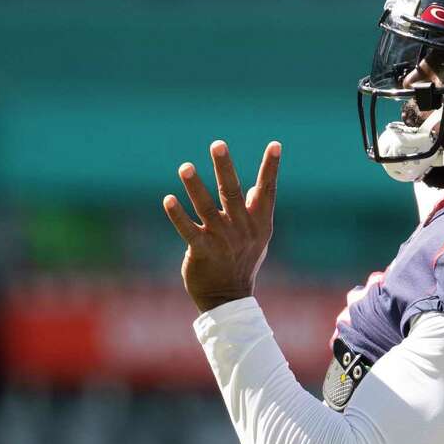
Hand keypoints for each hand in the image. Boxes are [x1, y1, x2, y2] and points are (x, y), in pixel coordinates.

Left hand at [163, 140, 280, 312]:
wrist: (229, 298)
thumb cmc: (243, 262)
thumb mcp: (258, 238)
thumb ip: (256, 211)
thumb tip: (257, 186)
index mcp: (259, 223)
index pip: (268, 190)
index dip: (271, 167)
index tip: (275, 144)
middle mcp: (242, 229)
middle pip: (232, 192)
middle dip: (224, 167)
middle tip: (218, 145)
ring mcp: (222, 240)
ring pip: (206, 207)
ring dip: (195, 186)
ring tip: (185, 167)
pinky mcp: (203, 251)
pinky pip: (188, 230)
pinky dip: (178, 214)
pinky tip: (168, 199)